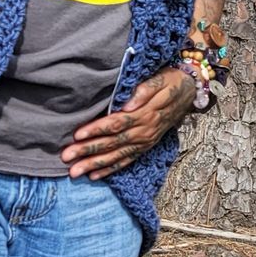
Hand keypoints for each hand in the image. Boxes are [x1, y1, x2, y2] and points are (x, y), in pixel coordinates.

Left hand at [63, 65, 198, 180]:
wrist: (189, 91)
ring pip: (116, 156)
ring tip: (74, 172)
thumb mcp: (159, 79)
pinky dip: (110, 170)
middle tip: (66, 157)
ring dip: (94, 165)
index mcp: (145, 114)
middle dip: (88, 151)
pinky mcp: (144, 147)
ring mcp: (144, 141)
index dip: (96, 130)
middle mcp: (143, 131)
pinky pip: (126, 161)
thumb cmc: (169, 81)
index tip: (77, 135)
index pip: (116, 123)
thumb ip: (143, 91)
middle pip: (112, 143)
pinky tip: (94, 176)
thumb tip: (127, 105)